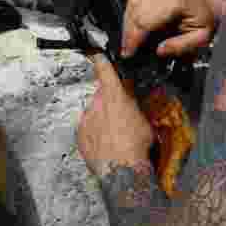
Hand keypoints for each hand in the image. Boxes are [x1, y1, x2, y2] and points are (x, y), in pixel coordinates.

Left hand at [77, 53, 156, 178]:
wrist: (120, 171)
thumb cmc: (136, 146)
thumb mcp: (146, 120)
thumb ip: (136, 106)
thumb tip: (135, 102)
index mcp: (114, 95)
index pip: (104, 69)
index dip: (100, 60)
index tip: (96, 54)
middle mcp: (96, 103)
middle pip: (102, 97)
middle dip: (110, 104)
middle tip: (122, 118)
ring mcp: (86, 119)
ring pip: (95, 114)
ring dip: (103, 121)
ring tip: (116, 137)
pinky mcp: (80, 135)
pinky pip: (88, 130)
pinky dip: (95, 134)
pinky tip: (107, 145)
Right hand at [120, 0, 224, 58]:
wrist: (210, 6)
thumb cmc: (206, 21)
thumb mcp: (200, 39)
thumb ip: (180, 46)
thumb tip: (159, 50)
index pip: (146, 20)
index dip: (134, 38)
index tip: (128, 52)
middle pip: (137, 11)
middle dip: (129, 33)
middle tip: (127, 49)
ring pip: (133, 4)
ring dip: (128, 24)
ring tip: (129, 40)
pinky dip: (132, 14)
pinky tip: (134, 27)